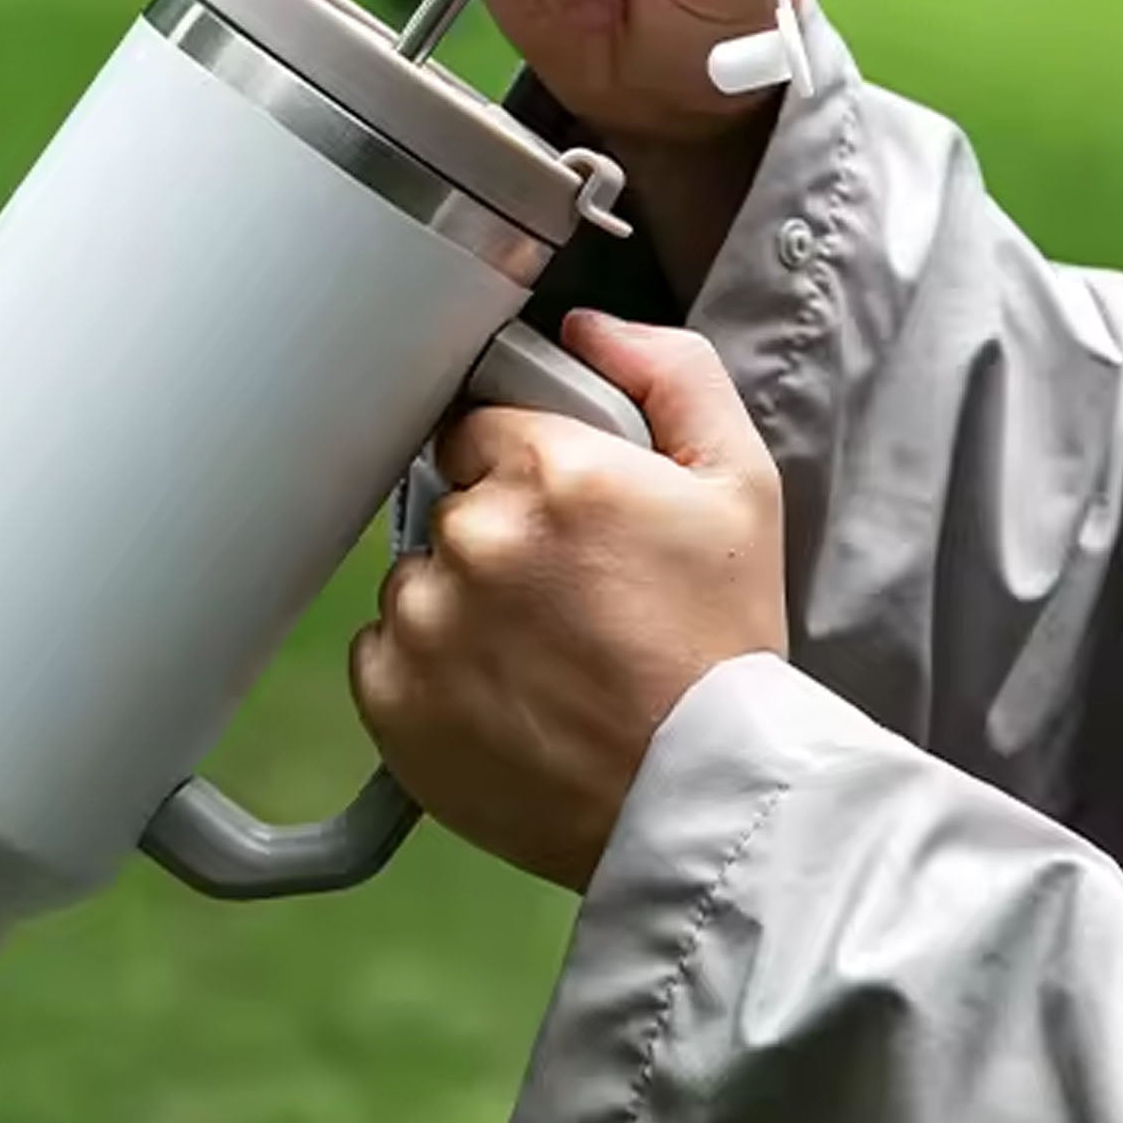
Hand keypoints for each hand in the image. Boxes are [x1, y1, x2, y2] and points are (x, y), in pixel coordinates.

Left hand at [349, 314, 785, 891]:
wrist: (701, 794)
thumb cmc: (723, 648)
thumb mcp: (740, 485)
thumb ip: (671, 375)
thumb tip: (589, 327)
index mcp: (549, 469)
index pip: (477, 428)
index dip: (519, 470)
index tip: (559, 519)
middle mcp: (474, 537)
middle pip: (448, 506)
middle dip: (495, 538)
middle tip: (564, 596)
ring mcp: (424, 620)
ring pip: (416, 581)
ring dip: (457, 606)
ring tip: (538, 657)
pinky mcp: (390, 696)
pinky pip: (382, 654)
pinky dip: (426, 674)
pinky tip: (500, 696)